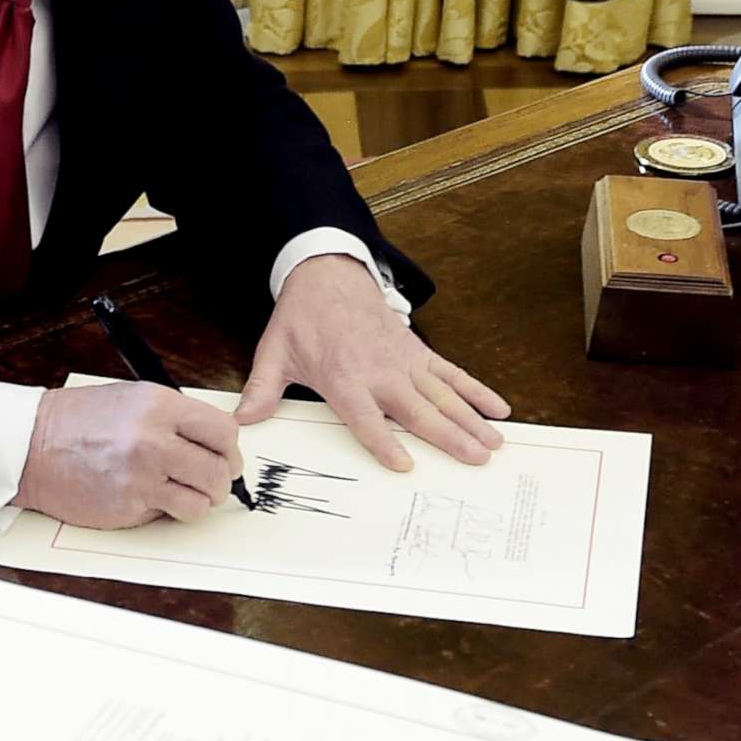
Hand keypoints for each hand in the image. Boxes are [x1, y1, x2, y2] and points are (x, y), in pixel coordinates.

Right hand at [14, 381, 241, 527]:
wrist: (30, 446)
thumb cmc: (80, 421)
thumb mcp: (133, 399)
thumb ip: (177, 418)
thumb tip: (218, 443)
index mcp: (160, 406)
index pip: (224, 432)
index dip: (230, 450)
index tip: (225, 457)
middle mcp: (154, 440)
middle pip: (219, 471)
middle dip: (220, 481)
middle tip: (209, 481)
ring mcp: (141, 477)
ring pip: (201, 502)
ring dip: (197, 501)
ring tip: (179, 491)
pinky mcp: (128, 506)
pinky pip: (168, 515)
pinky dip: (165, 510)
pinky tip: (146, 496)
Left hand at [237, 255, 509, 471]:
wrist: (328, 275)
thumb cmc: (302, 320)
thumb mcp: (275, 353)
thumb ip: (263, 390)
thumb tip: (242, 421)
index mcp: (344, 377)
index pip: (366, 417)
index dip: (384, 441)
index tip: (404, 464)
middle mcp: (380, 371)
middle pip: (419, 410)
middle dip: (449, 436)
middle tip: (476, 458)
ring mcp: (404, 361)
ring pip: (444, 395)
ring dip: (471, 419)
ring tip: (495, 443)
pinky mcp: (418, 351)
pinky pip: (452, 373)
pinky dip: (476, 390)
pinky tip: (498, 408)